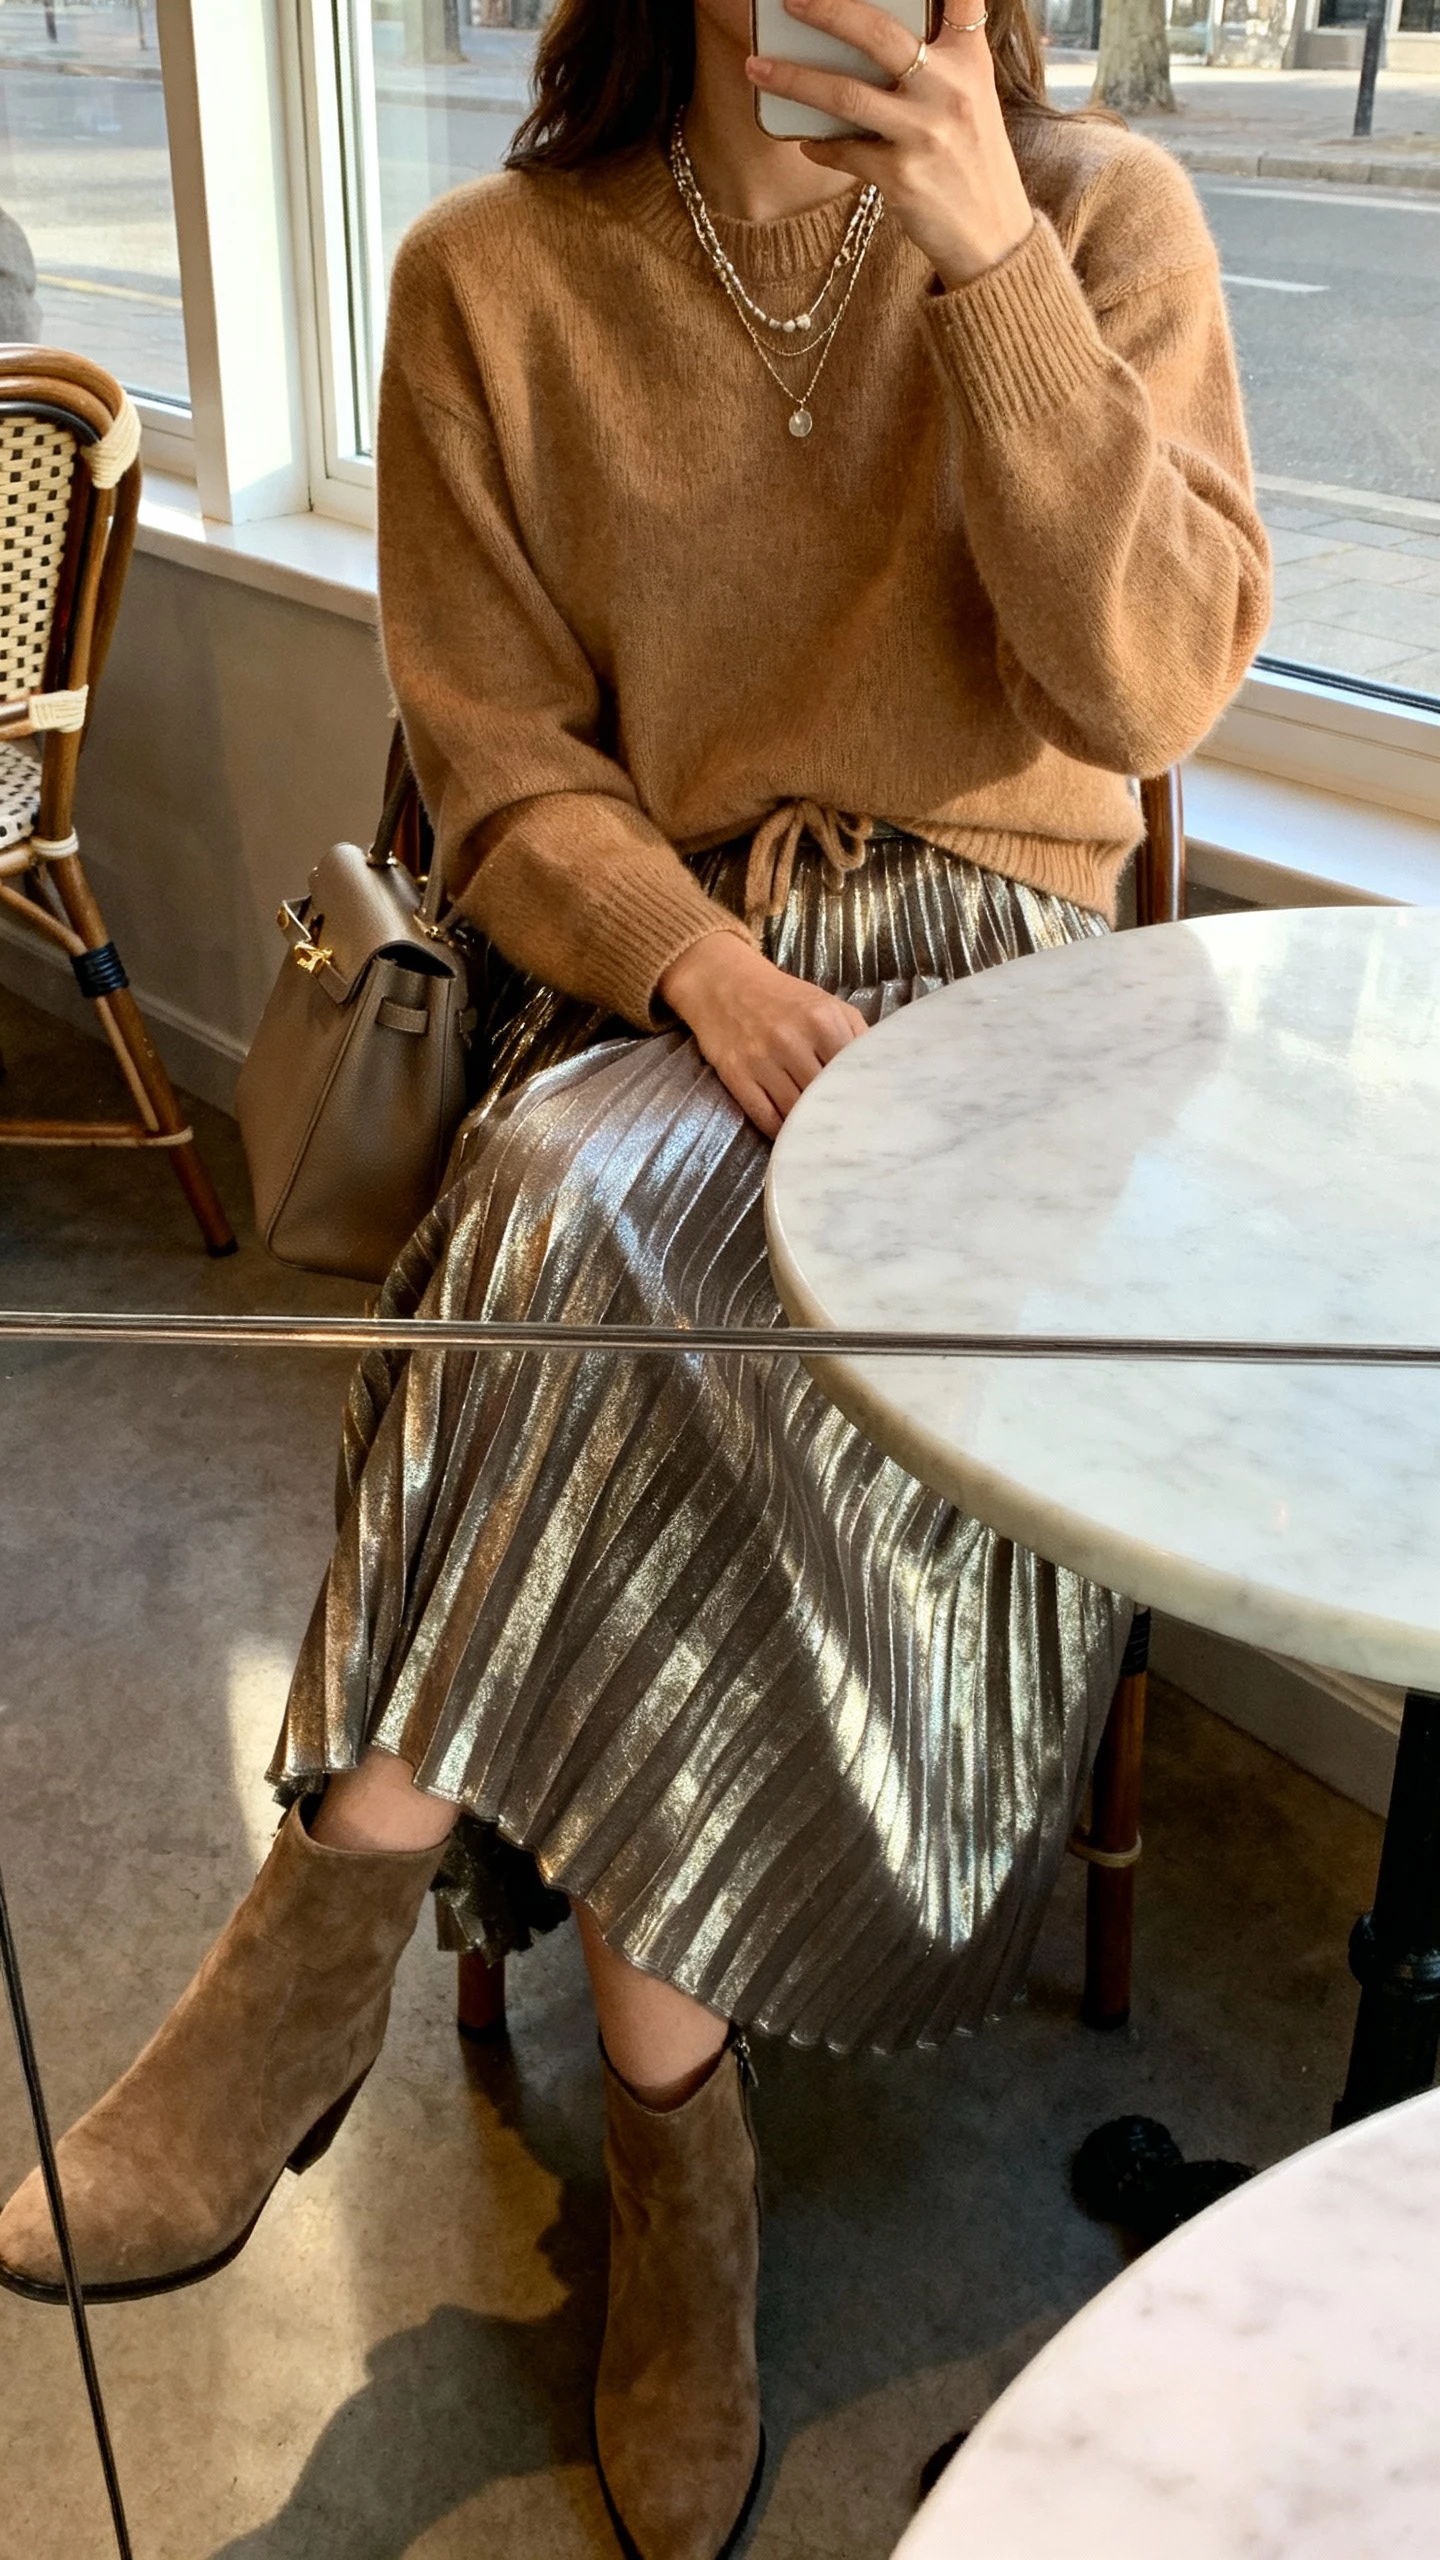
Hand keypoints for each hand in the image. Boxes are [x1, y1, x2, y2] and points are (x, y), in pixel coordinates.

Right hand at [659, 932, 867, 1138]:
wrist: (725, 983)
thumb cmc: (783, 998)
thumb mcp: (827, 1005)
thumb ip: (857, 1036)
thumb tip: (882, 1075)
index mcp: (822, 1021)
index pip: (853, 1075)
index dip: (862, 1097)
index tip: (869, 1113)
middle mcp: (791, 1041)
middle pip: (825, 1097)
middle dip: (837, 1115)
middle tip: (849, 1133)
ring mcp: (762, 1061)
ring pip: (796, 1113)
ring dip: (808, 1126)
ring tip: (820, 1132)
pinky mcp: (737, 1076)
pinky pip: (766, 1118)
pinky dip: (781, 1131)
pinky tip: (791, 1130)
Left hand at [748, 0, 1033, 289]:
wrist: (993, 236)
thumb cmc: (973, 160)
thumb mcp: (972, 99)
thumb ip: (938, 64)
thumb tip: (866, 39)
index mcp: (970, 61)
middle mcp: (950, 89)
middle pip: (877, 33)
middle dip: (827, 10)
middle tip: (789, 1)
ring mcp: (925, 133)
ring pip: (845, 94)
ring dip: (793, 79)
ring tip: (757, 68)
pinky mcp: (901, 177)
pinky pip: (843, 151)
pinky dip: (819, 145)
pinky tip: (806, 140)